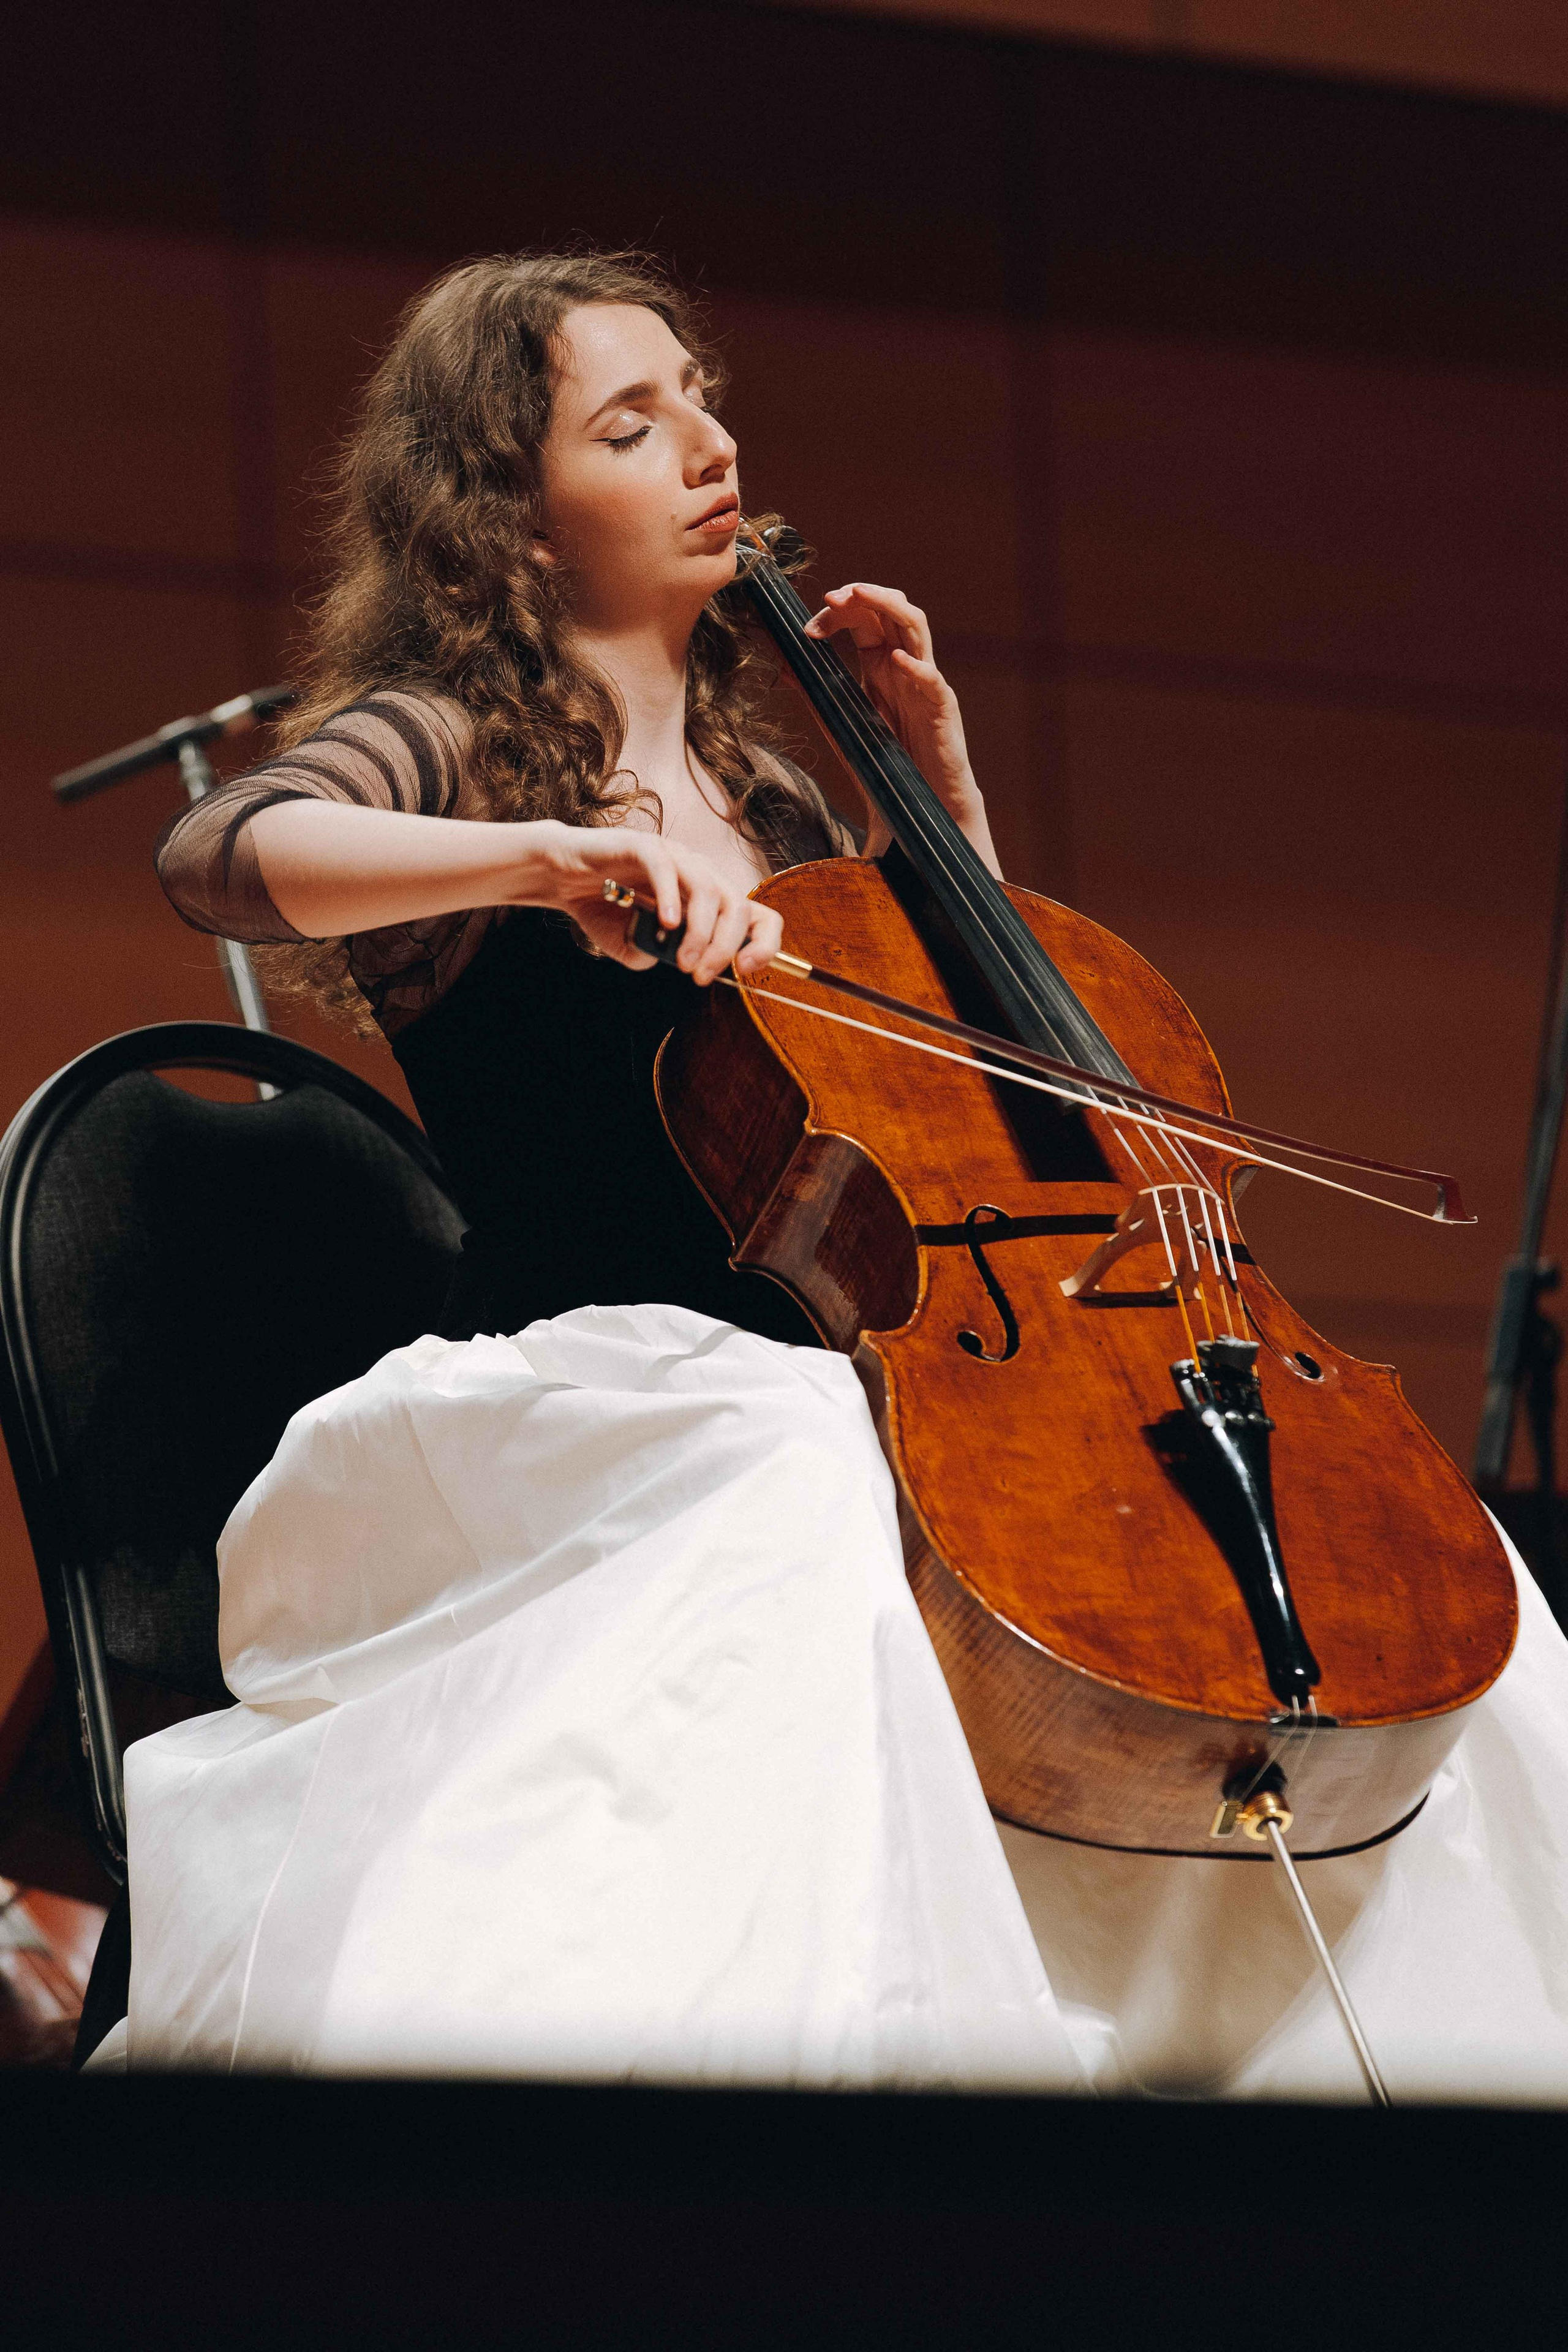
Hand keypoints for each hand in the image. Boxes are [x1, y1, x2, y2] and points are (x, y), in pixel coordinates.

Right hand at [515, 822, 783, 984]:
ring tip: (682, 962)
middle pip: (737, 904)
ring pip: (707, 888)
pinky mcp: (642, 845)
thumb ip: (660, 956)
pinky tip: (665, 924)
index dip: (764, 942)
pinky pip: (665, 868)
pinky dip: (670, 897)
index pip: (757, 914)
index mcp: (708, 898)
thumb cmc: (604, 910)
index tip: (745, 970)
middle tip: (699, 975)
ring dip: (700, 931)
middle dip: (725, 947)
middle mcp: (698, 872)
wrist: (563, 878)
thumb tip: (679, 960)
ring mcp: (673, 855)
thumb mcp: (636, 947)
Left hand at [803, 583, 989, 859]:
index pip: (863, 619)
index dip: (836, 614)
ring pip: (916, 628)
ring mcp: (926, 685)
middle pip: (891, 610)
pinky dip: (916, 667)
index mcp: (881, 666)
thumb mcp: (841, 723)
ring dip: (889, 607)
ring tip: (861, 596)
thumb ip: (816, 694)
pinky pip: (933, 682)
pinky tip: (895, 660)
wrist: (919, 807)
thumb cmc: (884, 765)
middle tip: (829, 597)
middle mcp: (905, 666)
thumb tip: (782, 664)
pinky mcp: (942, 711)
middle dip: (862, 595)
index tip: (806, 631)